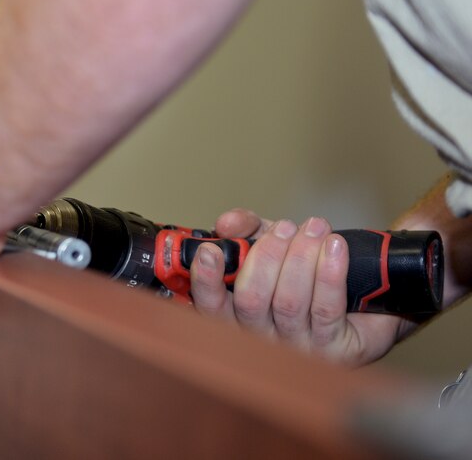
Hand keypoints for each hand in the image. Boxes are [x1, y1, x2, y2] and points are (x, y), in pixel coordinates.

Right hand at [188, 210, 410, 365]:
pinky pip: (326, 309)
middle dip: (268, 257)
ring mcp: (298, 349)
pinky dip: (329, 273)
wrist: (369, 295)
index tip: (211, 251)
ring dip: (302, 258)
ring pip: (289, 303)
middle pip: (251, 301)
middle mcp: (262, 339)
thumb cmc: (309, 271)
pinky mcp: (336, 351)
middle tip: (286, 227)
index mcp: (238, 316)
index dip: (205, 281)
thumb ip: (247, 228)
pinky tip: (334, 247)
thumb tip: (227, 223)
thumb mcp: (274, 242)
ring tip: (316, 228)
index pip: (210, 306)